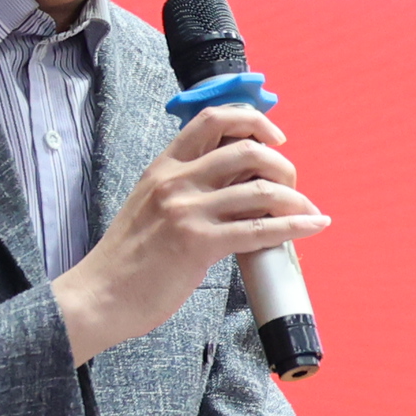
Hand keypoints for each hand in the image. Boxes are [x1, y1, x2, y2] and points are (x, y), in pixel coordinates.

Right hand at [56, 105, 326, 363]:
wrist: (100, 296)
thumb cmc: (128, 258)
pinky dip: (296, 227)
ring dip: (295, 199)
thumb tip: (236, 181)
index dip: (253, 120)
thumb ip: (186, 187)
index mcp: (164, 166)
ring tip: (308, 210)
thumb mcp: (151, 204)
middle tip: (291, 185)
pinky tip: (315, 226)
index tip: (275, 137)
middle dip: (281, 164)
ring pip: (260, 190)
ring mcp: (187, 212)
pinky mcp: (198, 244)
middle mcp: (176, 181)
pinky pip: (260, 229)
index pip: (212, 120)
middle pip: (246, 150)